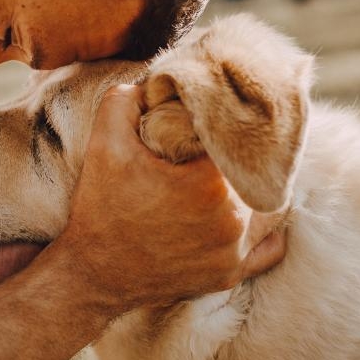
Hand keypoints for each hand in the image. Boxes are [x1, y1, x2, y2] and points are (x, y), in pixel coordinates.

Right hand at [57, 85, 285, 313]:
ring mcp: (234, 253)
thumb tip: (151, 84)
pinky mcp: (229, 275)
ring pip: (265, 206)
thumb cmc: (100, 209)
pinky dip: (261, 230)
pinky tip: (241, 213)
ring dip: (248, 189)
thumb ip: (126, 100)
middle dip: (233, 158)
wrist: (91, 273)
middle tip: (207, 152)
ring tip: (221, 179)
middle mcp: (233, 221)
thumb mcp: (104, 144)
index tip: (199, 126)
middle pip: (252, 172)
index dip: (219, 127)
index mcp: (210, 184)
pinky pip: (267, 248)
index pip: (234, 139)